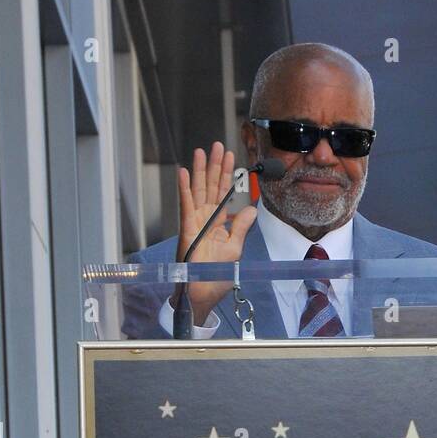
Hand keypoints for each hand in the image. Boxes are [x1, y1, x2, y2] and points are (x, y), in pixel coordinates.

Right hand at [173, 142, 257, 325]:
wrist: (202, 291)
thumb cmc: (216, 274)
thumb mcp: (235, 248)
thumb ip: (242, 226)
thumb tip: (252, 208)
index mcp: (219, 223)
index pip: (224, 194)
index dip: (228, 176)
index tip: (232, 158)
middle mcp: (206, 218)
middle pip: (211, 187)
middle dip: (215, 166)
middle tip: (218, 146)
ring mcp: (195, 222)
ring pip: (198, 191)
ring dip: (200, 171)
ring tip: (202, 151)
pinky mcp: (187, 228)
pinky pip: (186, 205)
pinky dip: (184, 189)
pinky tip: (184, 172)